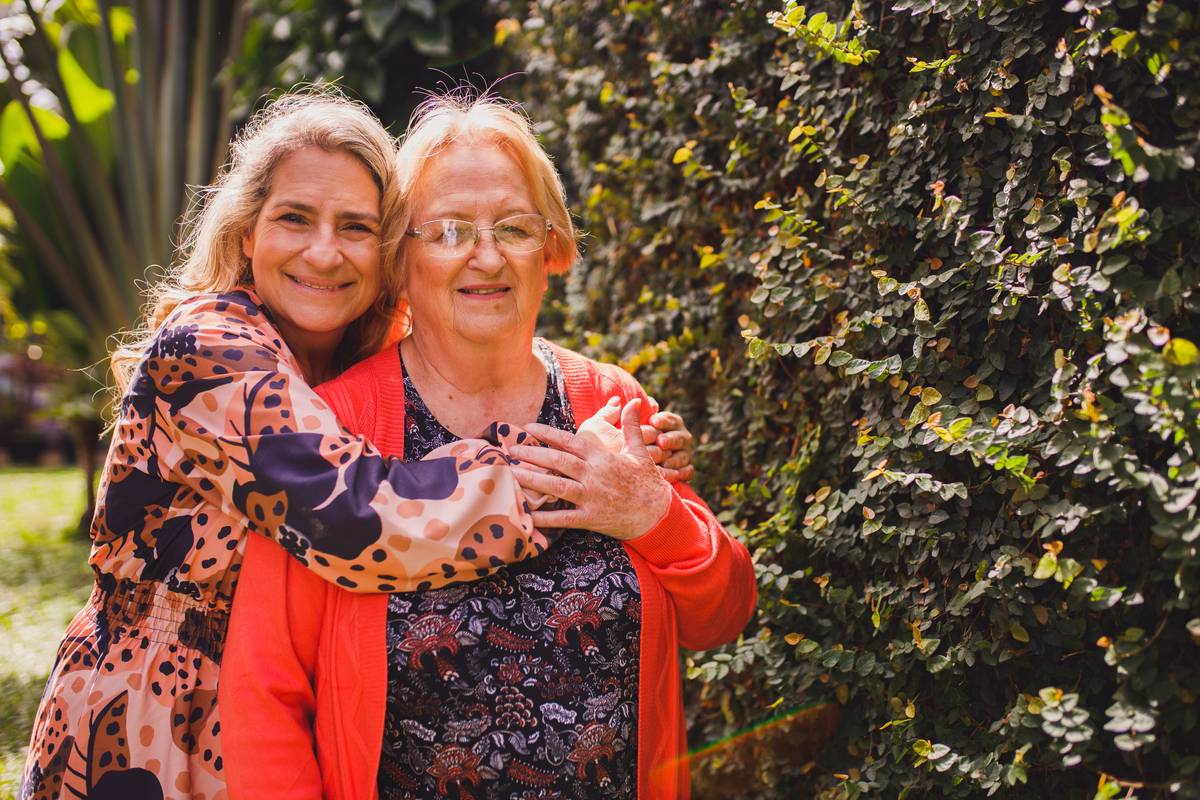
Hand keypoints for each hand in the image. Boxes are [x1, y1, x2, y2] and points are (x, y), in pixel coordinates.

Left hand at [511, 399, 671, 540]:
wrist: (659, 515)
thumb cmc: (648, 482)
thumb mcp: (640, 452)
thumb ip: (630, 426)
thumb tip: (633, 401)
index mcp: (603, 458)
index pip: (570, 441)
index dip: (548, 433)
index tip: (528, 428)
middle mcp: (594, 476)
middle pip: (559, 461)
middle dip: (533, 454)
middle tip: (512, 450)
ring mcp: (592, 498)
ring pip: (557, 486)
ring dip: (533, 481)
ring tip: (512, 475)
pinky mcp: (591, 518)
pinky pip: (564, 518)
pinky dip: (545, 518)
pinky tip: (527, 515)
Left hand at [647, 407, 694, 483]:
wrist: (649, 465)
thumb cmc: (644, 440)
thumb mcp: (641, 426)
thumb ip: (642, 413)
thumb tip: (641, 402)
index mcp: (673, 424)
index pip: (670, 420)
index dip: (662, 420)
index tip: (653, 422)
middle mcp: (682, 437)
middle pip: (678, 437)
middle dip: (669, 439)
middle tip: (660, 442)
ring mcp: (686, 453)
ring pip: (683, 456)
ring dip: (674, 460)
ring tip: (664, 464)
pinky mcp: (688, 469)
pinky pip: (688, 471)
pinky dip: (681, 473)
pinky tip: (674, 476)